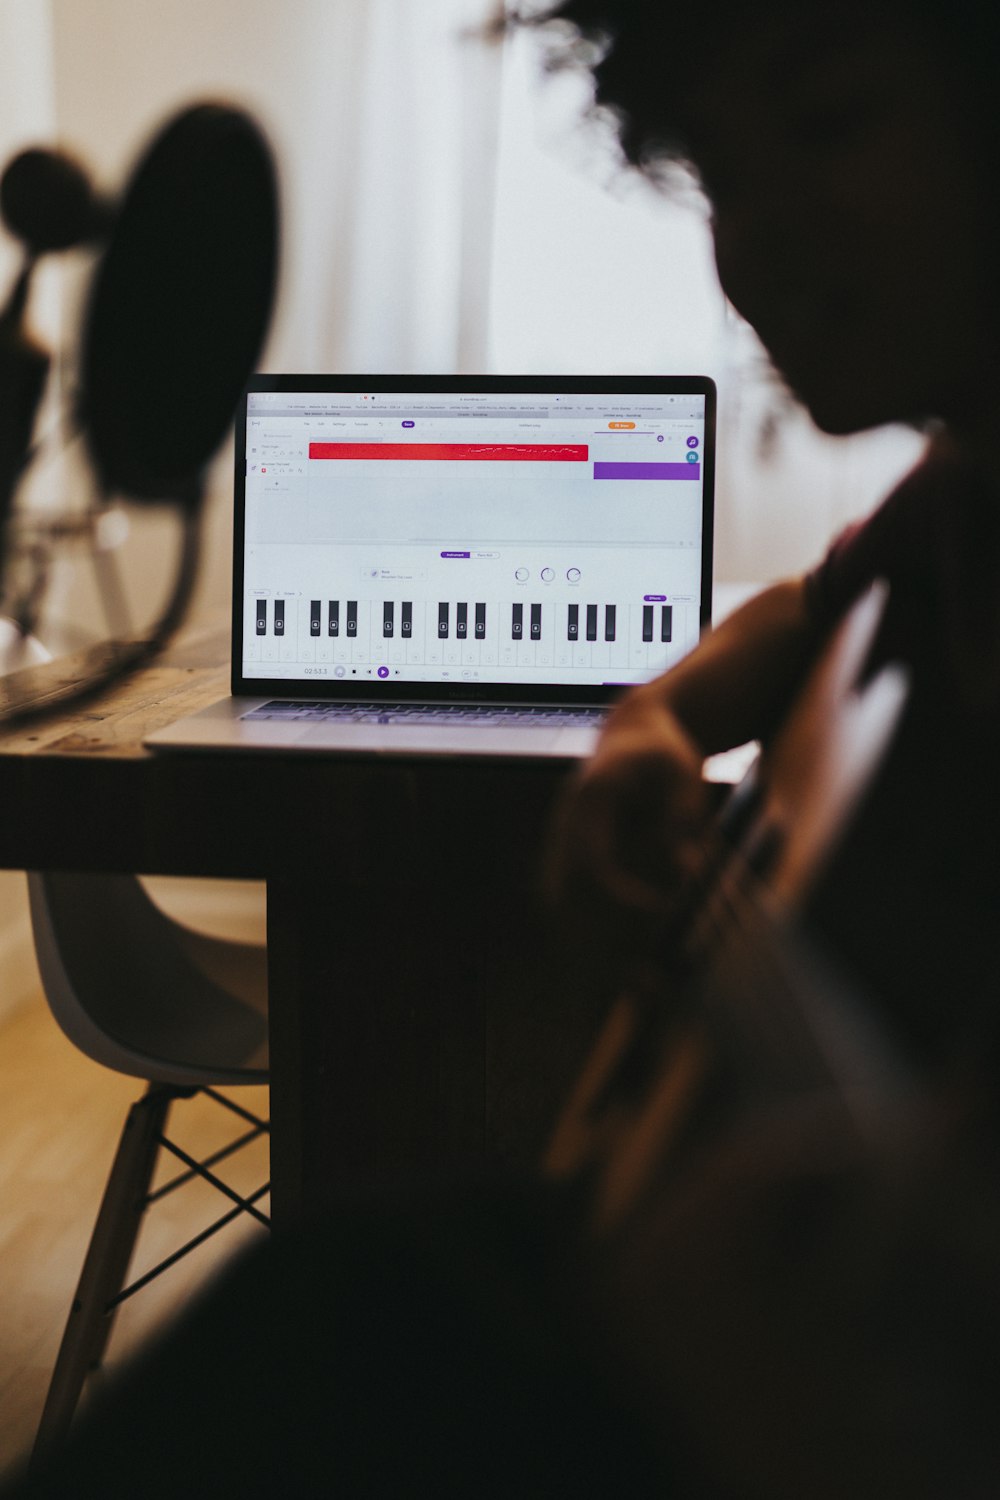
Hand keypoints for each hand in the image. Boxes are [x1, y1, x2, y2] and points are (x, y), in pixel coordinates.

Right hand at [546, 683, 712, 987]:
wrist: (632, 742)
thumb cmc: (662, 753)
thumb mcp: (680, 771)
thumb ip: (681, 817)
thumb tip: (686, 874)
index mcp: (587, 804)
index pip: (591, 864)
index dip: (623, 898)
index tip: (666, 913)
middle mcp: (564, 835)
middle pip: (567, 905)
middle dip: (604, 950)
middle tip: (653, 985)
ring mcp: (561, 858)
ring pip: (566, 923)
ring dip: (601, 963)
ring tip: (650, 995)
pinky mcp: (571, 878)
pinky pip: (576, 925)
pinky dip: (602, 955)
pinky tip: (640, 982)